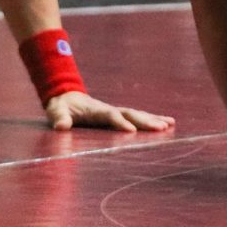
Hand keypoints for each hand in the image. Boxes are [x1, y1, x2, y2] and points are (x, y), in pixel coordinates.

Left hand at [44, 90, 174, 131]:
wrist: (66, 94)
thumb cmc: (61, 106)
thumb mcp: (56, 111)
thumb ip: (59, 118)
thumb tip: (61, 126)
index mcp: (96, 110)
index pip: (110, 116)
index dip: (120, 123)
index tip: (132, 132)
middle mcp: (109, 109)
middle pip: (130, 114)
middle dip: (145, 121)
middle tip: (161, 128)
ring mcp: (115, 111)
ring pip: (137, 114)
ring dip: (152, 119)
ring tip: (170, 124)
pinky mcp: (118, 115)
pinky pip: (136, 117)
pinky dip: (151, 119)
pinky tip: (166, 123)